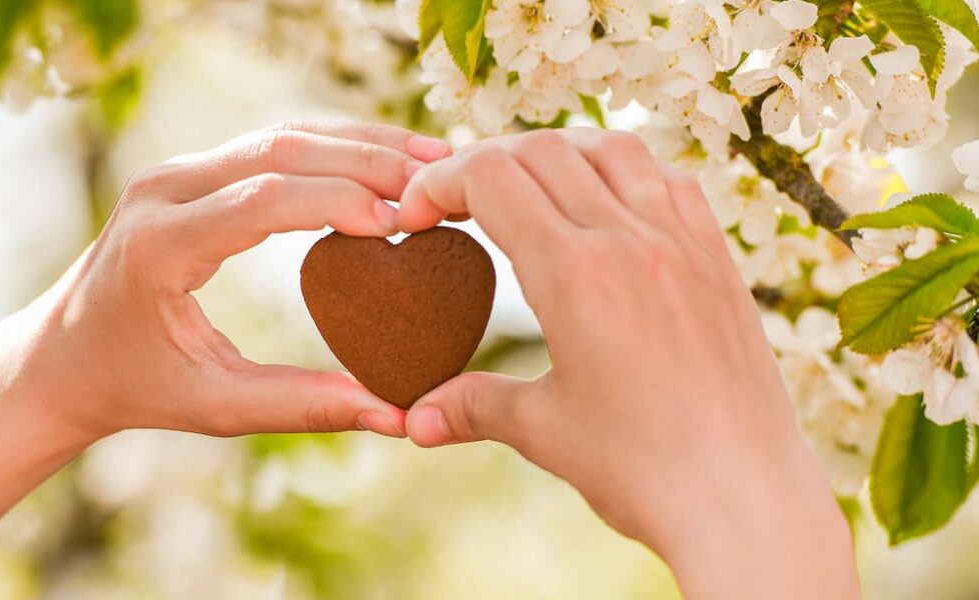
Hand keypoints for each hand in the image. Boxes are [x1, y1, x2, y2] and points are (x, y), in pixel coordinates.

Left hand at [0, 120, 452, 440]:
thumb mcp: (214, 405)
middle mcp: (164, 190)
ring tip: (425, 160)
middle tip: (436, 178)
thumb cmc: (134, 385)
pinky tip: (379, 163)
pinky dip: (329, 148)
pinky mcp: (191, 172)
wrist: (62, 355)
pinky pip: (270, 144)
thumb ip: (302, 406)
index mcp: (161, 245)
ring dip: (355, 142)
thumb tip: (392, 415)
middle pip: (280, 149)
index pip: (264, 198)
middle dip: (364, 159)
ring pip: (280, 134)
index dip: (340, 201)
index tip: (403, 224)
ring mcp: (175, 173)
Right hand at [396, 128, 858, 597]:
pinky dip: (625, 170)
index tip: (415, 217)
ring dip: (556, 153)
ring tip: (528, 188)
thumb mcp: (543, 432)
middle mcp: (631, 239)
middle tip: (456, 203)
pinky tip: (607, 205)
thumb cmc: (642, 471)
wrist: (747, 501)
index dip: (438, 184)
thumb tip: (414, 419)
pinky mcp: (718, 260)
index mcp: (575, 274)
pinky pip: (669, 180)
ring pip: (612, 147)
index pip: (491, 178)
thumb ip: (472, 406)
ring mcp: (683, 242)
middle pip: (541, 150)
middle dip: (484, 163)